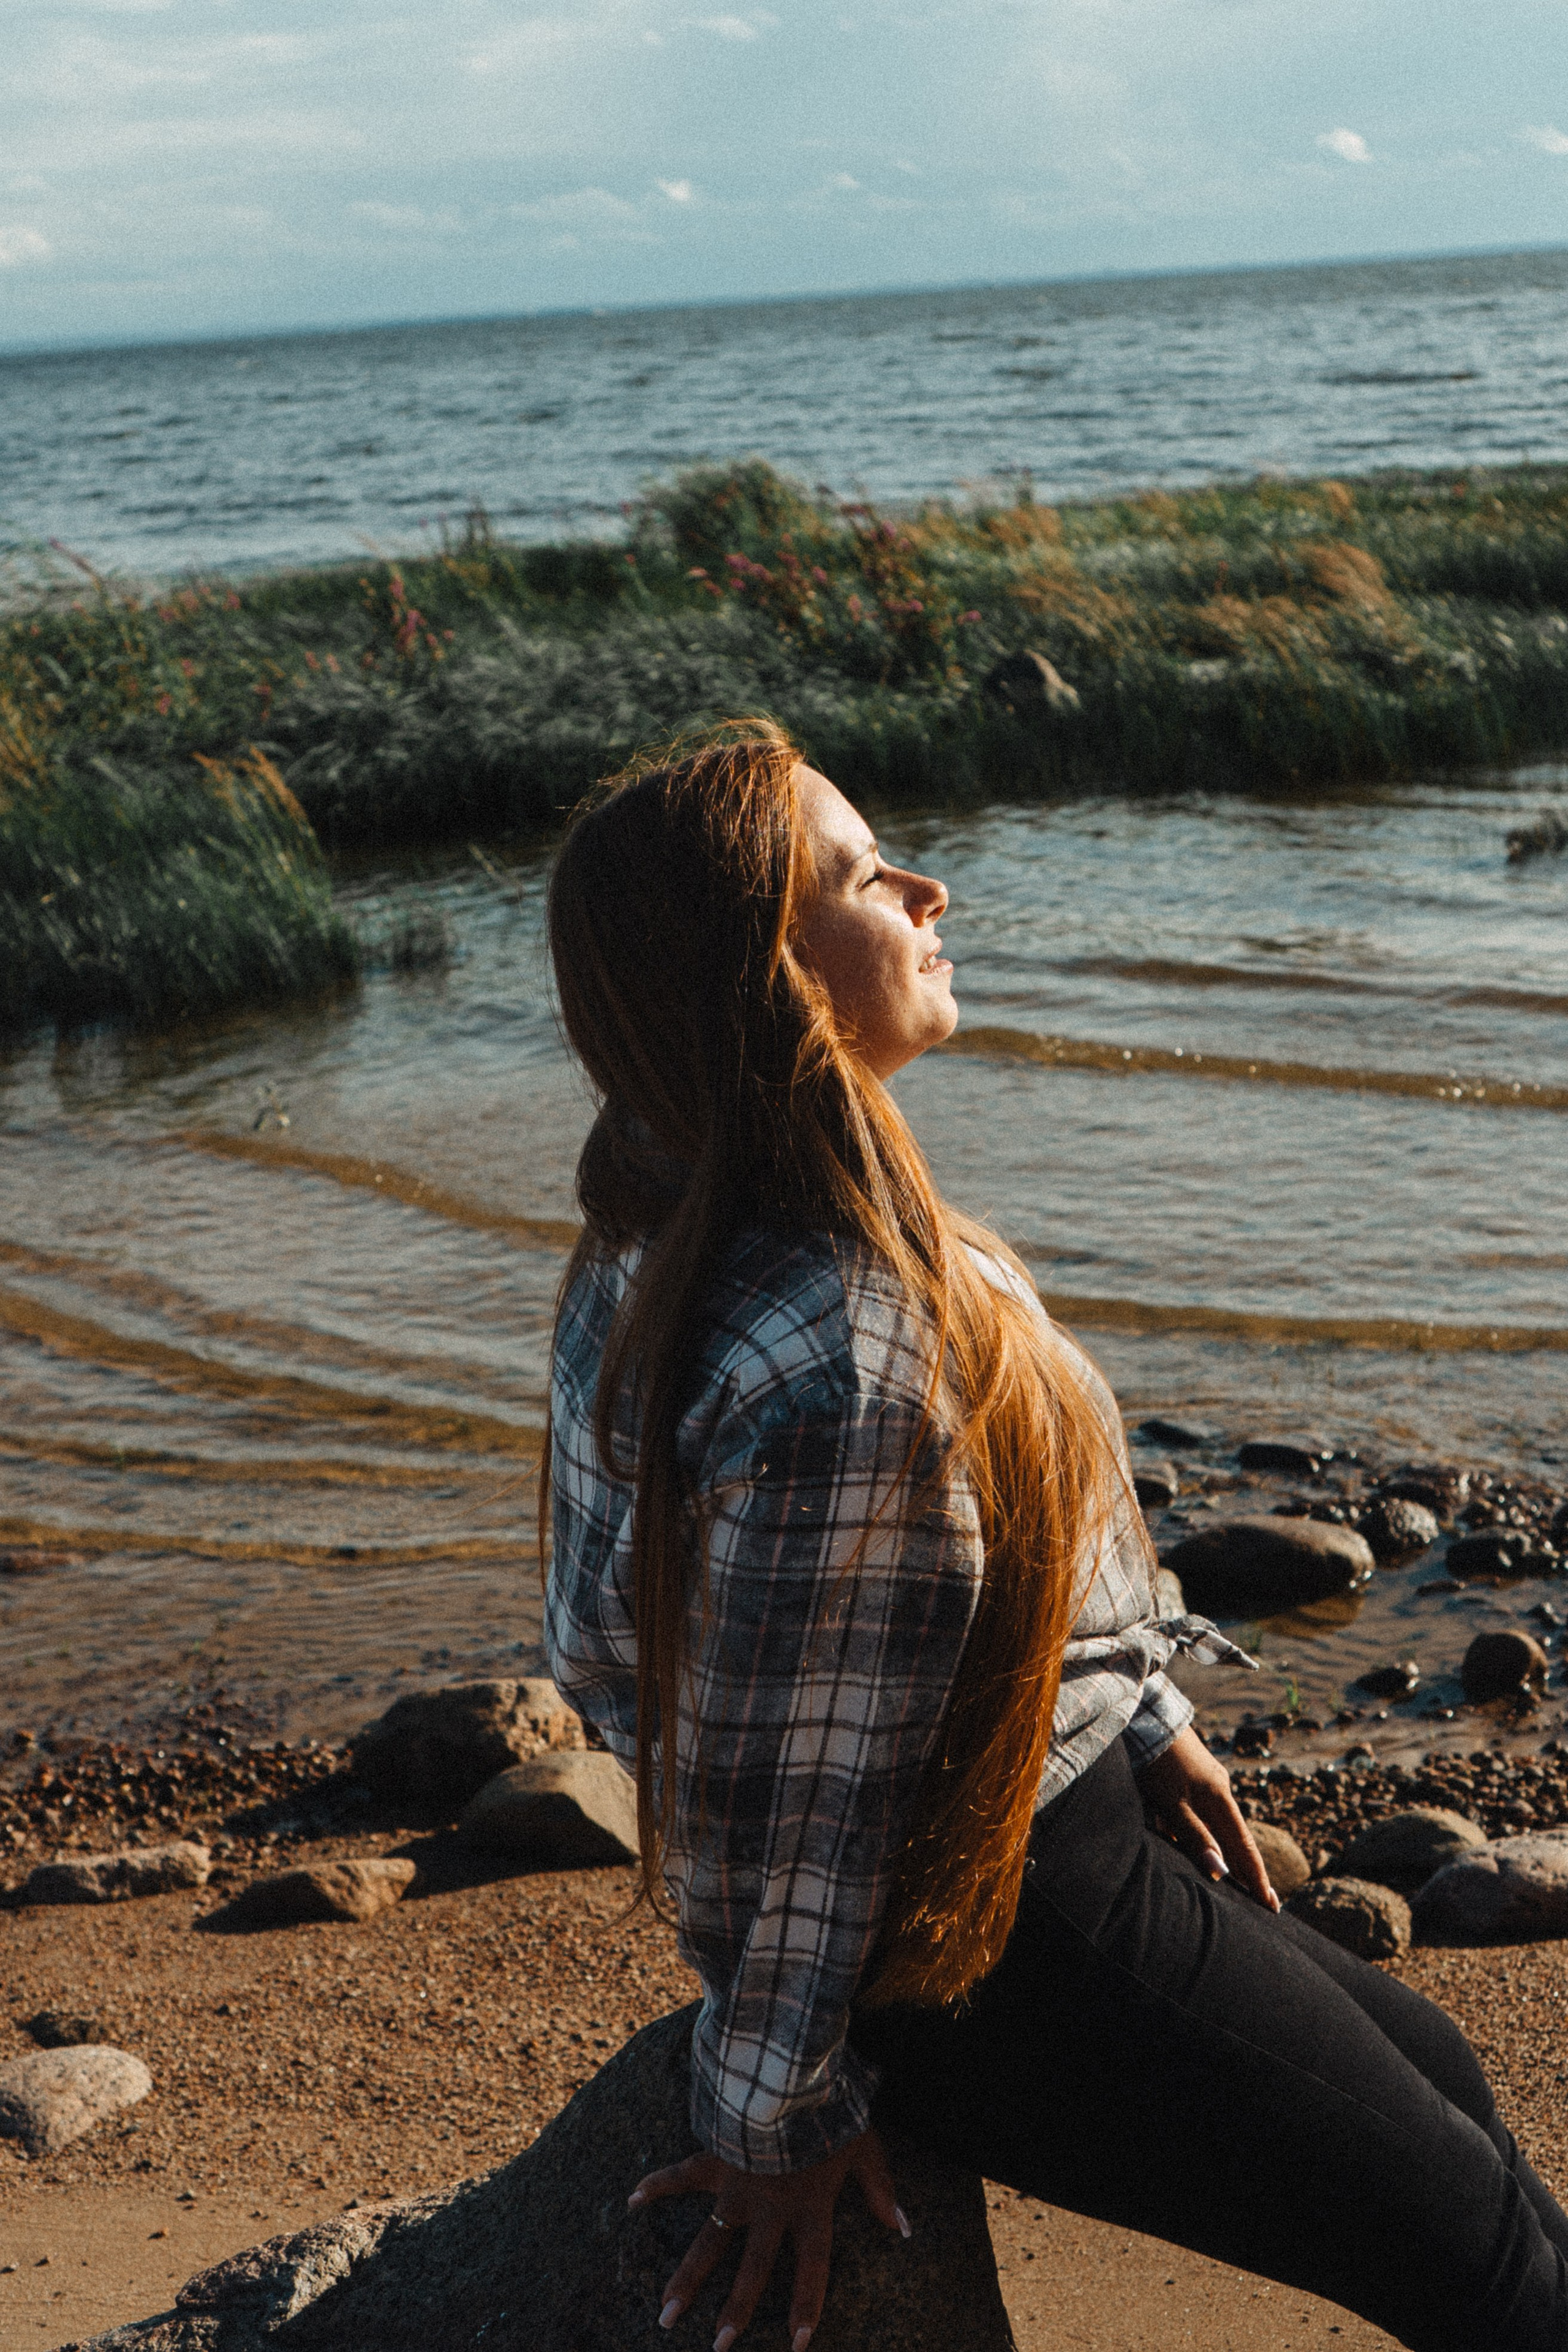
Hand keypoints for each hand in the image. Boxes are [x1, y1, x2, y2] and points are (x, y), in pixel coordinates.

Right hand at [627, 2124, 907, 2350]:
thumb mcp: (866, 2146)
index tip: (798, 2344)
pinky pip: (682, 2174)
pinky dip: (656, 2184)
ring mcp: (738, 2187)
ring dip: (686, 2279)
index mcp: (810, 2206)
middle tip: (717, 2348)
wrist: (789, 2074)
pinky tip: (631, 2199)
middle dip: (735, 2312)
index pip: (813, 2268)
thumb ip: (881, 2188)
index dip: (807, 2306)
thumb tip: (903, 2228)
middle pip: (752, 2270)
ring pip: (709, 2242)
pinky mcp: (716, 2159)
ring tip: (665, 2314)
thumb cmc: (832, 2109)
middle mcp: (771, 2208)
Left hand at [1138, 1724, 1279, 1910]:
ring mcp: (1208, 1782)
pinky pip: (1205, 1812)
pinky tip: (1201, 1843)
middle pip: (1237, 1839)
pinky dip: (1208, 1833)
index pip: (1243, 1847)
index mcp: (1219, 1799)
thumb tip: (1219, 1871)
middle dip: (1249, 1871)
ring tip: (1239, 1881)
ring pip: (1221, 1826)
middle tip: (1264, 1902)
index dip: (1256, 1877)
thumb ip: (1194, 1835)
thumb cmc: (1157, 1760)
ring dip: (1229, 1854)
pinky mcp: (1193, 1776)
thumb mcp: (1172, 1802)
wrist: (1146, 1716)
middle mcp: (1219, 1791)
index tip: (1271, 1904)